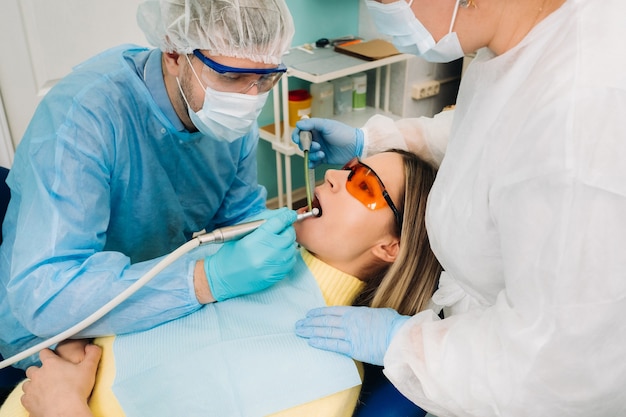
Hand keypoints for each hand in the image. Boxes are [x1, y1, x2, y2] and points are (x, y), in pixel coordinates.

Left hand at [21, 343, 100, 416]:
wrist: (65, 411)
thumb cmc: (77, 390)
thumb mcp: (89, 368)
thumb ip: (92, 354)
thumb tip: (93, 347)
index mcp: (51, 364)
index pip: (44, 352)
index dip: (48, 354)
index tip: (51, 357)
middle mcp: (38, 374)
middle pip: (32, 369)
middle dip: (39, 371)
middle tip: (49, 376)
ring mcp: (31, 388)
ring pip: (27, 383)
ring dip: (34, 385)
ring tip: (44, 389)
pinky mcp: (28, 402)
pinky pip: (25, 398)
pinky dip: (31, 398)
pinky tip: (40, 400)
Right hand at [205, 208, 297, 300]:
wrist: (224, 278)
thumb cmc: (230, 254)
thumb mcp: (241, 233)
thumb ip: (263, 221)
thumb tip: (283, 213)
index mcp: (253, 241)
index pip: (278, 222)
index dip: (287, 216)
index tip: (290, 214)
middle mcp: (264, 254)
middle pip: (288, 235)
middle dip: (287, 230)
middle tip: (280, 230)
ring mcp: (271, 267)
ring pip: (291, 248)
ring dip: (286, 243)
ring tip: (275, 244)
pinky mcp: (276, 276)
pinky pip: (290, 261)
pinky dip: (286, 255)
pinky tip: (276, 255)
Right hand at [291, 118, 363, 166]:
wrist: (356, 147)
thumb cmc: (343, 133)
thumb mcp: (327, 125)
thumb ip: (312, 124)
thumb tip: (298, 123)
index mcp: (316, 129)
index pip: (301, 131)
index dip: (297, 135)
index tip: (298, 139)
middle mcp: (316, 139)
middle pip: (302, 144)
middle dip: (307, 146)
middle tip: (316, 146)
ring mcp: (319, 149)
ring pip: (307, 154)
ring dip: (312, 155)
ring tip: (321, 154)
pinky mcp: (323, 158)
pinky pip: (312, 162)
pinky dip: (312, 163)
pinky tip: (316, 162)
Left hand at [295, 306, 409, 365]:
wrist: (400, 337)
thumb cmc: (394, 325)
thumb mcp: (379, 313)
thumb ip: (368, 315)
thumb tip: (365, 317)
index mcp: (356, 312)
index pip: (332, 311)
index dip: (319, 313)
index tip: (309, 314)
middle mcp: (350, 322)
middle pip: (325, 321)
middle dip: (311, 323)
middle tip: (299, 324)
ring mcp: (350, 335)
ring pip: (326, 332)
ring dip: (311, 332)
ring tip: (300, 332)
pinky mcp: (353, 349)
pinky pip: (334, 345)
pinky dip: (321, 343)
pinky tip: (311, 342)